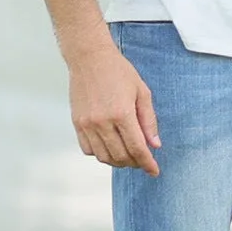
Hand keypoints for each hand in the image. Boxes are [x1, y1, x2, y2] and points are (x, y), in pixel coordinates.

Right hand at [70, 42, 159, 174]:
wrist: (90, 59)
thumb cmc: (119, 72)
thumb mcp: (142, 92)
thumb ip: (149, 120)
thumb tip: (154, 145)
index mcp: (122, 113)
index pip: (137, 148)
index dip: (147, 163)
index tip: (154, 171)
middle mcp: (102, 122)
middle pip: (120, 156)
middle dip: (135, 163)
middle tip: (143, 162)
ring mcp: (87, 124)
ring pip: (103, 157)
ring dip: (118, 161)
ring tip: (129, 157)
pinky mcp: (77, 124)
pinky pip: (88, 149)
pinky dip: (101, 154)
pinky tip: (111, 148)